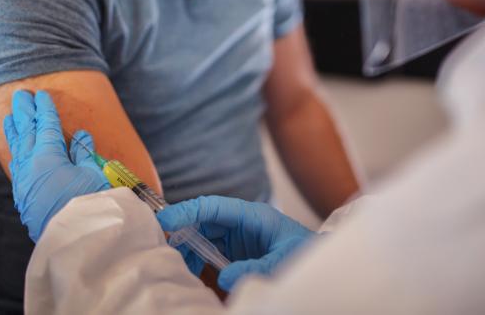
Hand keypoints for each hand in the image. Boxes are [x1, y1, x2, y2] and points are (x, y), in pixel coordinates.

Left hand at [4, 90, 109, 241]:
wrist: (79, 239)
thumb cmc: (91, 202)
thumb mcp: (93, 172)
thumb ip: (84, 152)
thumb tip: (79, 136)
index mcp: (47, 157)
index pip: (45, 126)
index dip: (45, 109)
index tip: (42, 95)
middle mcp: (31, 167)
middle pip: (26, 133)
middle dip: (24, 113)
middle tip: (21, 95)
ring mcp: (25, 183)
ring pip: (17, 150)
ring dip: (15, 131)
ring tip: (11, 116)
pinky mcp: (26, 197)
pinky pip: (17, 166)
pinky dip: (16, 151)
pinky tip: (17, 148)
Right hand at [157, 196, 313, 290]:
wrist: (320, 265)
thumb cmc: (304, 254)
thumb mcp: (282, 261)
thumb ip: (255, 267)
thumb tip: (223, 276)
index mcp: (252, 215)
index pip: (214, 206)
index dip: (187, 211)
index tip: (165, 220)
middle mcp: (242, 223)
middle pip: (205, 221)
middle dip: (183, 232)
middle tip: (165, 250)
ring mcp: (239, 237)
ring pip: (205, 237)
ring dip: (190, 250)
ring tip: (180, 268)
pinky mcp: (238, 251)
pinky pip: (212, 252)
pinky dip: (199, 261)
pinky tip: (194, 274)